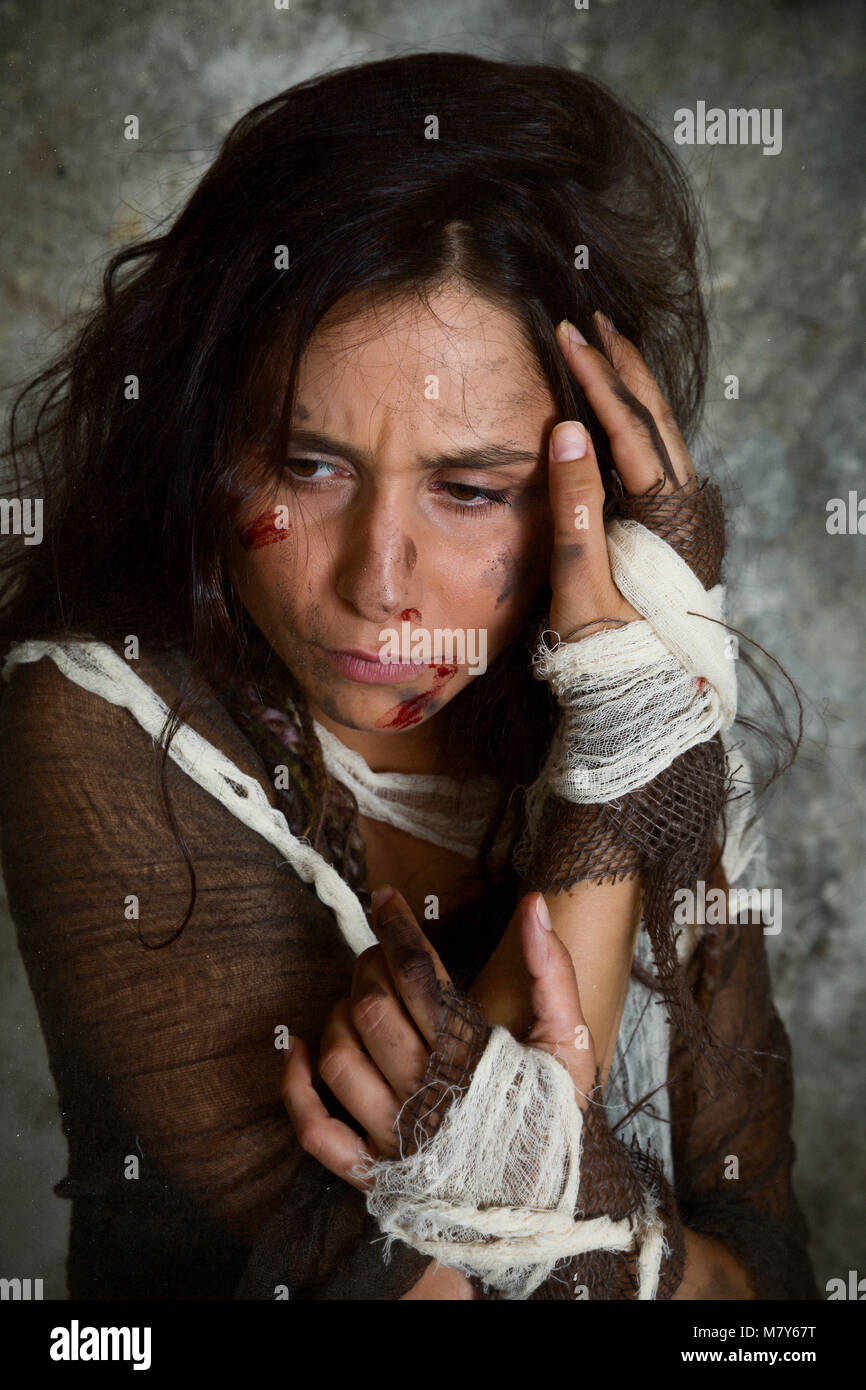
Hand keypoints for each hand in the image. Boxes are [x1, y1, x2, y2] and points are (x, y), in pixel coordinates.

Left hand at [280, 886, 597, 1191]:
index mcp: (470, 1056)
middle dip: (367, 967)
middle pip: (370, 1006)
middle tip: (378, 959)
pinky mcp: (372, 1173)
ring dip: (337, 1017)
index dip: (396, 926)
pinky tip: (297, 1051)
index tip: (386, 897)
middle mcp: (425, 1093)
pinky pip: (315, 1130)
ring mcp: (394, 1136)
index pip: (418, 972)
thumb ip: (553, 971)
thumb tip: (534, 906)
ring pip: (338, 1057)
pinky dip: (294, 1087)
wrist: (549, 1216)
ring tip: (357, 1004)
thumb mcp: (570, 1044)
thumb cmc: (558, 1123)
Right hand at [547, 310, 698, 644]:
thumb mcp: (583, 586)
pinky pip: (657, 460)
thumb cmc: (609, 654)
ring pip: (663, 437)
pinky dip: (635, 425)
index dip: (597, 380)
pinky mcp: (674, 533)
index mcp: (667, 517)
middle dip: (624, 367)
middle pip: (657, 420)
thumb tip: (569, 432)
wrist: (646, 702)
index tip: (567, 338)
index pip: (630, 430)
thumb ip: (577, 509)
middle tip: (593, 322)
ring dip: (633, 391)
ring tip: (605, 350)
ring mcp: (685, 521)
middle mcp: (687, 510)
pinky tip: (615, 416)